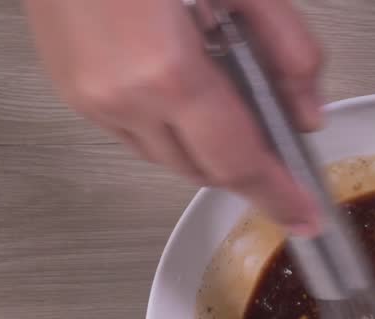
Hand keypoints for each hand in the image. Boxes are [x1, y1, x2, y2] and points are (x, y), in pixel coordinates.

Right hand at [25, 0, 323, 232]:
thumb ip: (283, 45)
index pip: (236, 161)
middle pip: (200, 170)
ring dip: (205, 146)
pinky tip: (186, 83)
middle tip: (280, 142)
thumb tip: (307, 110)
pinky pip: (132, 132)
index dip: (275, 194)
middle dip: (244, 167)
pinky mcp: (68, 88)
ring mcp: (86, 97)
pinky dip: (169, 125)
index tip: (303, 217)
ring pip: (164, 156)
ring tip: (231, 97)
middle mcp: (120, 98)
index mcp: (166, 72)